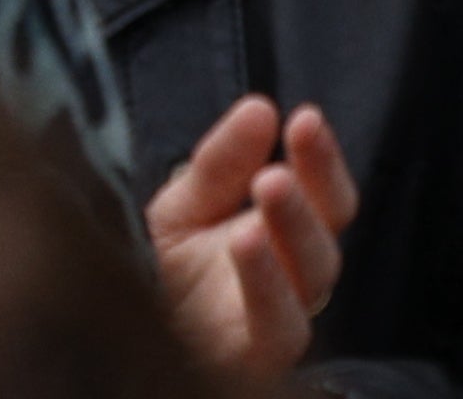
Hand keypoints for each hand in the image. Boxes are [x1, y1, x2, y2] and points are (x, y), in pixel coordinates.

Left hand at [143, 96, 355, 378]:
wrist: (136, 329)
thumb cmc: (175, 266)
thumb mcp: (187, 201)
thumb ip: (222, 161)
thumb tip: (260, 106)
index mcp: (289, 235)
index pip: (325, 196)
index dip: (322, 161)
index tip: (305, 118)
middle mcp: (295, 277)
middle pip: (324, 240)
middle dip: (308, 199)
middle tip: (277, 171)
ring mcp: (281, 318)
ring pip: (308, 282)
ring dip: (290, 236)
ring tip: (262, 199)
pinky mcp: (260, 355)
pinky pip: (278, 327)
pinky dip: (267, 287)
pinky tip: (246, 243)